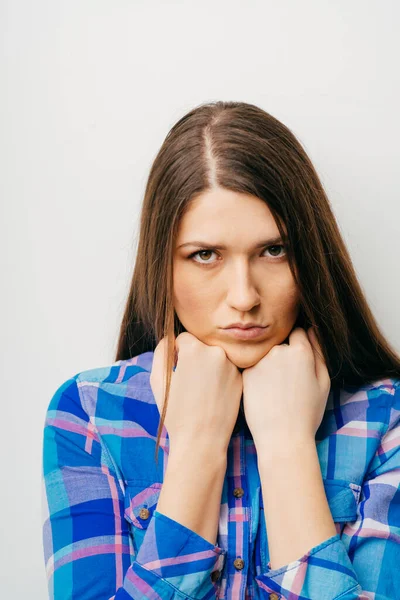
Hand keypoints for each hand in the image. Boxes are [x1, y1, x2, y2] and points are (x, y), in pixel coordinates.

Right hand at [150, 332, 242, 453]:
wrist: (202, 440)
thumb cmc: (175, 411)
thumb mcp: (158, 379)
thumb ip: (161, 352)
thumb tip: (170, 340)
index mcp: (195, 349)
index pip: (183, 339)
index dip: (177, 353)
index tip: (176, 370)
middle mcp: (217, 352)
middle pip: (201, 346)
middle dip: (194, 358)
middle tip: (189, 381)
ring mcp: (232, 366)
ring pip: (215, 357)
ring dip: (208, 366)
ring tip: (201, 390)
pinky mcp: (241, 379)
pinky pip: (227, 369)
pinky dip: (219, 377)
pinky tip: (212, 396)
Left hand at [241, 326, 330, 447]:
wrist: (282, 437)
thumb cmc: (308, 412)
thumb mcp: (323, 382)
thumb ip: (319, 352)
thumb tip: (311, 329)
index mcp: (300, 351)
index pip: (297, 332)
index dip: (298, 344)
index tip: (297, 360)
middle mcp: (278, 351)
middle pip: (280, 343)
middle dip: (283, 354)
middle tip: (286, 380)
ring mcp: (259, 361)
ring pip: (265, 354)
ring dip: (268, 363)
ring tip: (274, 389)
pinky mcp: (245, 373)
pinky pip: (253, 366)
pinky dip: (257, 374)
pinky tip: (263, 393)